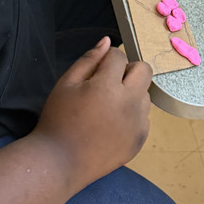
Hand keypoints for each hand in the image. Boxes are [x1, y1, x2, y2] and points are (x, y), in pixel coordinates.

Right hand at [33, 38, 151, 184]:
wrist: (60, 162)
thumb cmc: (58, 119)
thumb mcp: (66, 84)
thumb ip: (88, 60)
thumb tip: (108, 41)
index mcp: (108, 86)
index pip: (119, 56)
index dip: (106, 59)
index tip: (95, 72)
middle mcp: (129, 103)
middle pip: (144, 70)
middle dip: (128, 70)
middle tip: (107, 83)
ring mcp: (138, 123)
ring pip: (145, 94)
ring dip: (131, 92)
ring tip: (108, 106)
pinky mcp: (140, 139)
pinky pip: (144, 117)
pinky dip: (132, 115)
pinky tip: (112, 124)